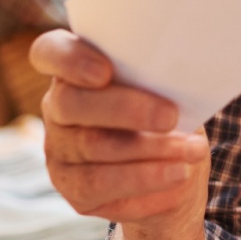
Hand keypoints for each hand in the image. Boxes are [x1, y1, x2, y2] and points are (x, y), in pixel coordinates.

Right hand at [31, 29, 209, 234]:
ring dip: (148, 151)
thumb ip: (161, 76)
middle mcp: (58, 107)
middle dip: (125, 109)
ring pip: (93, 147)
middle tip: (170, 116)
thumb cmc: (169, 111)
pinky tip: (177, 176)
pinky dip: (147, 181)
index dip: (69, 59)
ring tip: (191, 152)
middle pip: (71, 103)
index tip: (104, 71)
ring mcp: (59, 149)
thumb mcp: (169, 88)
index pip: (49, 52)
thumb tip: (181, 75)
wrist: (176, 169)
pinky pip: (103, 186)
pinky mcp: (73, 188)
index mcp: (76, 69)